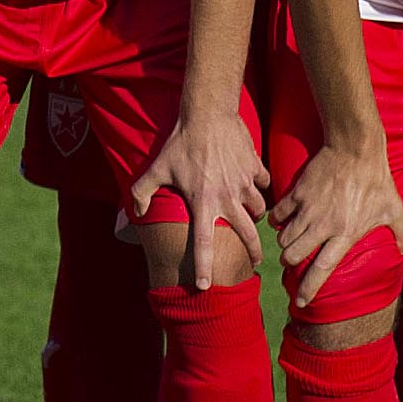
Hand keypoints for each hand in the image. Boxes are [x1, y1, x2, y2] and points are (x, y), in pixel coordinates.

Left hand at [128, 108, 270, 289]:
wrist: (208, 114)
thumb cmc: (181, 143)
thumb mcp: (156, 168)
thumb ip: (142, 192)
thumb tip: (138, 212)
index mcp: (203, 203)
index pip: (205, 243)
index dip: (205, 267)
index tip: (207, 287)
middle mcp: (227, 198)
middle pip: (248, 235)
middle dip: (254, 252)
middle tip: (255, 261)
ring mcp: (245, 184)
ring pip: (259, 210)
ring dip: (256, 216)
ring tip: (251, 217)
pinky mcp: (256, 168)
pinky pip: (264, 185)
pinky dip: (260, 187)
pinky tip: (253, 184)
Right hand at [269, 142, 402, 308]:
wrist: (355, 149)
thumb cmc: (377, 180)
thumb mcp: (394, 208)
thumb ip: (401, 231)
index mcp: (346, 234)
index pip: (322, 269)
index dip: (309, 289)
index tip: (301, 302)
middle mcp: (323, 226)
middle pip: (293, 256)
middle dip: (290, 262)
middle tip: (293, 259)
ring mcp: (308, 210)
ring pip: (284, 239)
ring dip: (285, 244)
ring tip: (291, 241)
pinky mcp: (297, 194)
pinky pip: (277, 215)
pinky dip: (276, 221)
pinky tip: (282, 220)